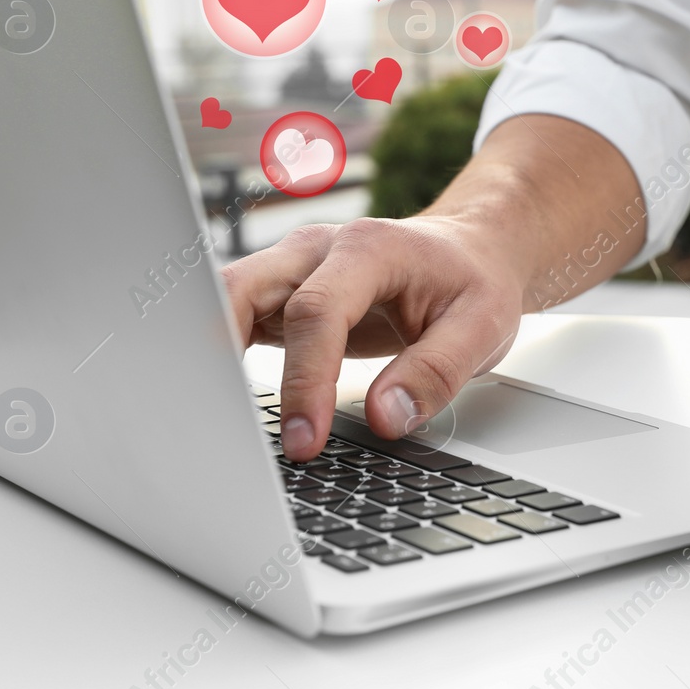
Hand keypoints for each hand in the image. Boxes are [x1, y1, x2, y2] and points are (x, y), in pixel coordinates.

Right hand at [221, 216, 522, 459]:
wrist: (468, 252)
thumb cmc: (473, 283)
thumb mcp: (483, 326)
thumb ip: (436, 372)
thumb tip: (384, 417)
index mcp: (368, 248)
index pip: (318, 312)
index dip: (306, 380)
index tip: (306, 439)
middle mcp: (317, 250)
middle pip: (244, 289)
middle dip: (226, 359)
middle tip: (229, 432)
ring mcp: (292, 268)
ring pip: (225, 299)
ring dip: (210, 355)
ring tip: (206, 419)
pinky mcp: (281, 294)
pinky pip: (235, 319)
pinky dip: (220, 357)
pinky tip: (217, 402)